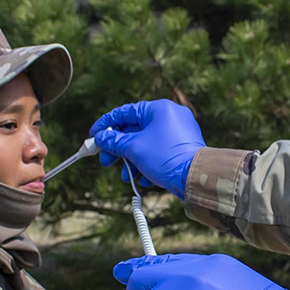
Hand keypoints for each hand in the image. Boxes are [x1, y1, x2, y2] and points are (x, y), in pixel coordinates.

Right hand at [90, 100, 204, 196]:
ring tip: (126, 177)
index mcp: (159, 109)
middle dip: (118, 149)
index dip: (106, 124)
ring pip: (146, 144)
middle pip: (135, 130)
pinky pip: (159, 152)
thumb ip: (114, 142)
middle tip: (105, 161)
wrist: (195, 177)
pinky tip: (143, 180)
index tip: (94, 135)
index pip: (125, 112)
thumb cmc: (165, 157)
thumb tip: (100, 137)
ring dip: (132, 161)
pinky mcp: (183, 147)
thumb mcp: (134, 148)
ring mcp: (178, 132)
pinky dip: (148, 164)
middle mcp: (170, 116)